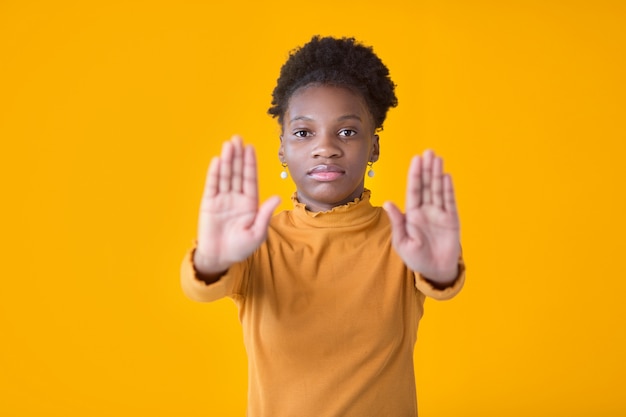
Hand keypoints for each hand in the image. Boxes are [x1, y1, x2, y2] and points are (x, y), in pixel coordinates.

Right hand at [194, 135, 280, 274]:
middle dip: (238, 155)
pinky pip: (212, 186)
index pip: (251, 179)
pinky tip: (218, 161)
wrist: (220, 258)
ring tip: (228, 144)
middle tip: (238, 138)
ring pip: (225, 176)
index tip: (250, 148)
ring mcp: (222, 199)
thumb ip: (265, 214)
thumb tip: (277, 197)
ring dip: (227, 160)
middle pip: (237, 172)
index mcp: (250, 203)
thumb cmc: (241, 248)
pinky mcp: (209, 204)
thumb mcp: (257, 233)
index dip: (250, 163)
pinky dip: (215, 173)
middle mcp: (236, 198)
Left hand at [383, 150, 460, 285]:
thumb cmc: (416, 258)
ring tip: (438, 159)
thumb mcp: (402, 242)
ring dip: (437, 174)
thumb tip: (387, 203)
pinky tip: (446, 177)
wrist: (435, 271)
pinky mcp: (452, 220)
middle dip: (427, 169)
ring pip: (438, 190)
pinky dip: (448, 189)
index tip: (416, 159)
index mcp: (412, 214)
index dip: (415, 175)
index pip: (413, 190)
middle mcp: (426, 210)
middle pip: (426, 185)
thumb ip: (397, 222)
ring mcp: (439, 214)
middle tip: (429, 152)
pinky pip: (449, 202)